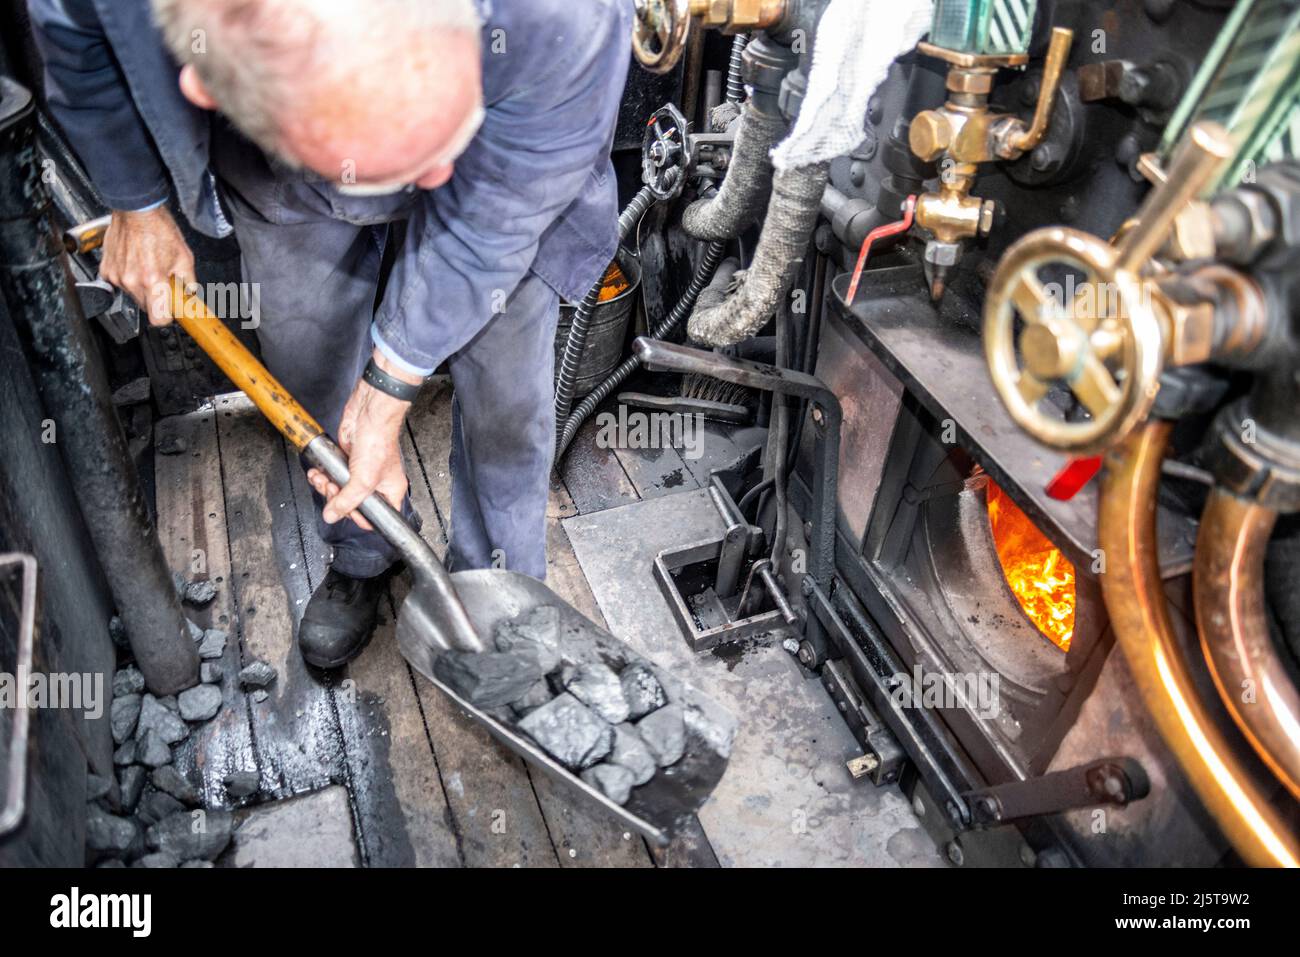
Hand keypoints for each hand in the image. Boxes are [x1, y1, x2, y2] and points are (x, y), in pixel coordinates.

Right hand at [99, 206, 195, 326]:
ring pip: (133, 295)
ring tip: (148, 268)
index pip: (158, 319)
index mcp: (153, 280)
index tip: (171, 311)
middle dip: (156, 299)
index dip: (166, 317)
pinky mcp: (106, 270)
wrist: (135, 211)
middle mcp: (132, 281)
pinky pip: (119, 284)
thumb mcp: (184, 257)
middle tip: (163, 282)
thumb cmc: (159, 229)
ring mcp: (116, 276)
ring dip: (142, 288)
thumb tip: (190, 294)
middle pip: (146, 307)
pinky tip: (135, 264)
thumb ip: (189, 281)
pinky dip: (128, 279)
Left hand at [306, 351, 417, 531]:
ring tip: (322, 479)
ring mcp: (360, 473)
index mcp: (390, 491)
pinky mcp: (346, 463)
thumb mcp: (363, 480)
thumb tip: (332, 515)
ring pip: (339, 492)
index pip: (376, 517)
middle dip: (336, 498)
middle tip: (331, 489)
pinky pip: (332, 477)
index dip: (360, 518)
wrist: (368, 415)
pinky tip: (318, 473)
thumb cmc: (378, 441)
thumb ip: (347, 501)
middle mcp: (376, 484)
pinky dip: (322, 477)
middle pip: (352, 505)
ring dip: (325, 487)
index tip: (346, 512)